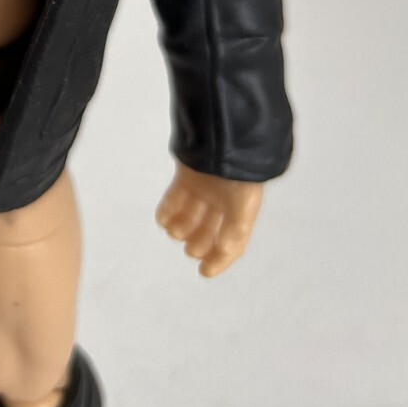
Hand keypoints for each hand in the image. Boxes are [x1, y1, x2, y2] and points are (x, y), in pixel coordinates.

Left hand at [155, 162, 262, 277]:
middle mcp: (224, 199)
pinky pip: (176, 196)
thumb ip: (235, 231)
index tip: (204, 273)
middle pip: (209, 229)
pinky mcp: (188, 173)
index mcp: (242, 209)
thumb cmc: (240, 171)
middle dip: (199, 242)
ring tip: (174, 233)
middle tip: (190, 250)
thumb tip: (223, 251)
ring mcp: (205, 186)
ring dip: (182, 227)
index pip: (232, 241)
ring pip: (191, 214)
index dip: (220, 259)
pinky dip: (168, 209)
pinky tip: (163, 220)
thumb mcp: (244, 206)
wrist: (228, 133)